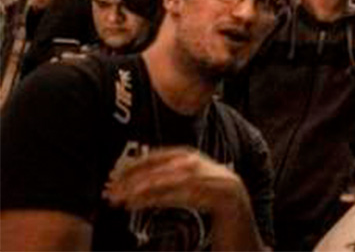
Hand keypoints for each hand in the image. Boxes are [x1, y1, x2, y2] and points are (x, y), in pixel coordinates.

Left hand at [102, 147, 249, 216]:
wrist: (238, 204)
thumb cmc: (208, 194)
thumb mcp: (186, 181)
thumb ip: (166, 176)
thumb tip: (135, 182)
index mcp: (188, 154)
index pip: (155, 157)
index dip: (133, 166)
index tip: (113, 177)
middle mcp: (195, 163)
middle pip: (156, 169)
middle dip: (131, 181)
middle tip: (110, 192)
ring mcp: (202, 177)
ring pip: (164, 182)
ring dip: (139, 191)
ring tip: (120, 200)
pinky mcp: (208, 193)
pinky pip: (176, 196)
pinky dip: (155, 200)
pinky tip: (138, 205)